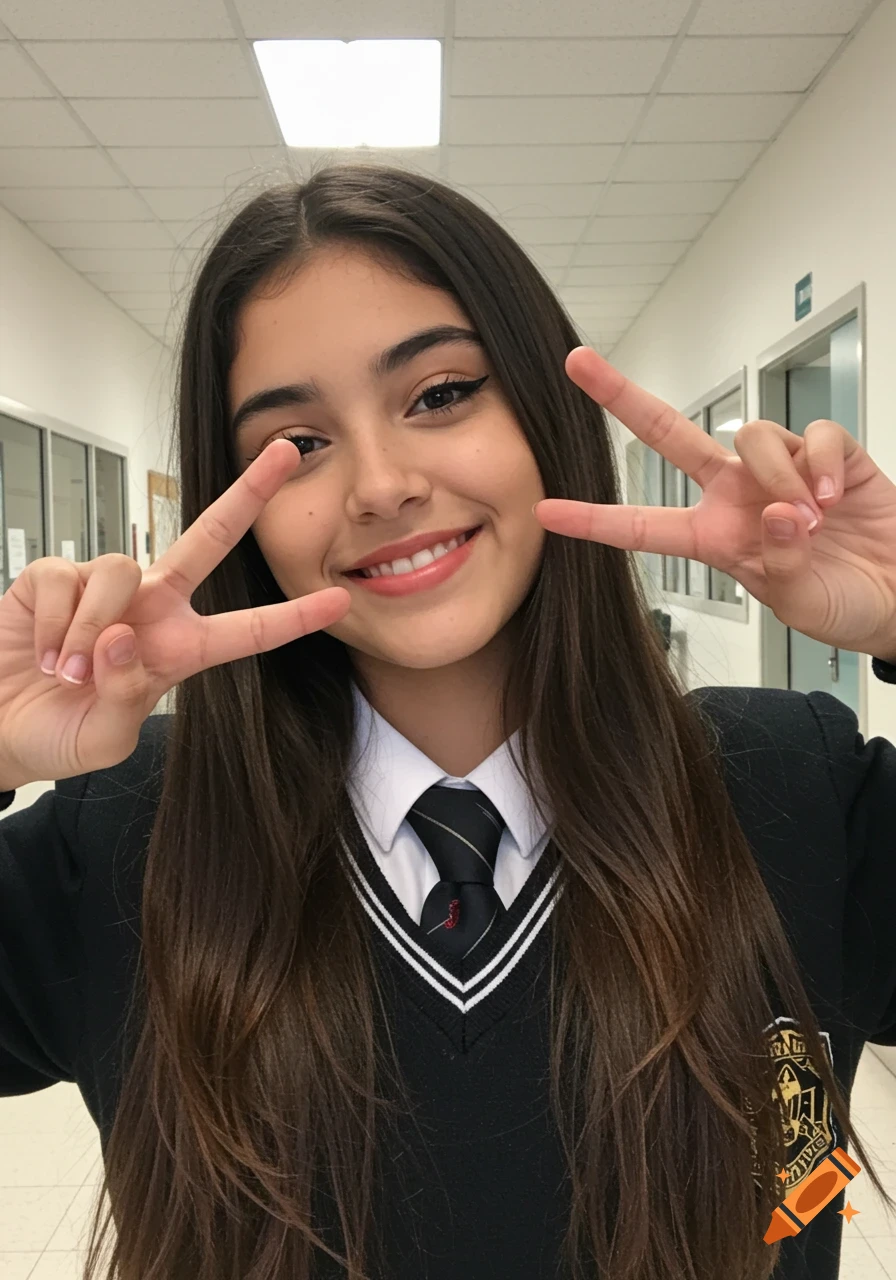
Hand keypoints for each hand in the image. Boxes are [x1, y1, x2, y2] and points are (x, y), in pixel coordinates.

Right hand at [0, 439, 350, 787]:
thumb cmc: (57, 736)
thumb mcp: (103, 739)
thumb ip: (127, 696)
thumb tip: (126, 637)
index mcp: (179, 650)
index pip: (245, 632)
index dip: (291, 618)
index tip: (339, 601)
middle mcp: (150, 607)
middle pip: (210, 540)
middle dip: (248, 495)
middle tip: (288, 453)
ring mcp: (104, 587)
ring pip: (122, 569)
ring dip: (93, 628)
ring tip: (69, 672)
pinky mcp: (54, 575)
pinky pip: (68, 579)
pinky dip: (57, 623)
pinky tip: (43, 653)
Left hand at [533, 346, 895, 658]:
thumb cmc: (841, 603)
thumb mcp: (798, 604)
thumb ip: (780, 564)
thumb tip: (779, 512)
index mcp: (714, 537)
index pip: (642, 526)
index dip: (595, 520)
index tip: (545, 511)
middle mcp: (738, 494)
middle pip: (670, 434)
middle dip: (622, 397)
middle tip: (578, 363)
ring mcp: (782, 469)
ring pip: (751, 434)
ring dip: (778, 473)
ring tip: (814, 518)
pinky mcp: (832, 454)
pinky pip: (815, 435)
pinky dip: (826, 464)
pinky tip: (838, 498)